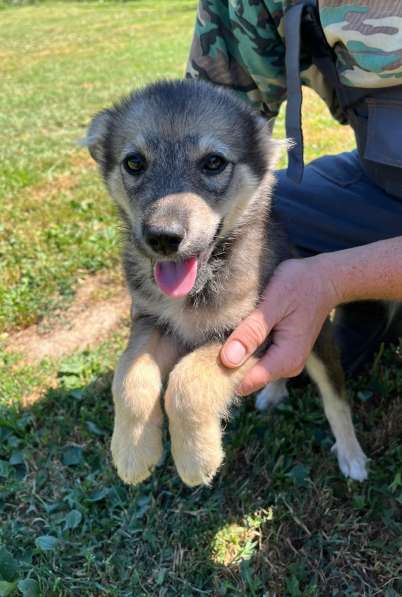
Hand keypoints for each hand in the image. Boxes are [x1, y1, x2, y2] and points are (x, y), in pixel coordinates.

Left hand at [220, 256, 339, 394]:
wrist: (325, 279)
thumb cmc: (299, 285)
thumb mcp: (273, 303)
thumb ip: (251, 331)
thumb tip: (228, 360)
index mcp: (286, 359)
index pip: (245, 382)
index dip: (224, 372)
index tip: (206, 353)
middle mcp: (287, 367)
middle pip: (246, 377)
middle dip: (228, 362)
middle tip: (214, 337)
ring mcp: (285, 362)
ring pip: (250, 368)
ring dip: (236, 353)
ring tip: (228, 330)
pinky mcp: (282, 354)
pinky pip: (257, 358)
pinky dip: (245, 347)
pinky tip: (241, 330)